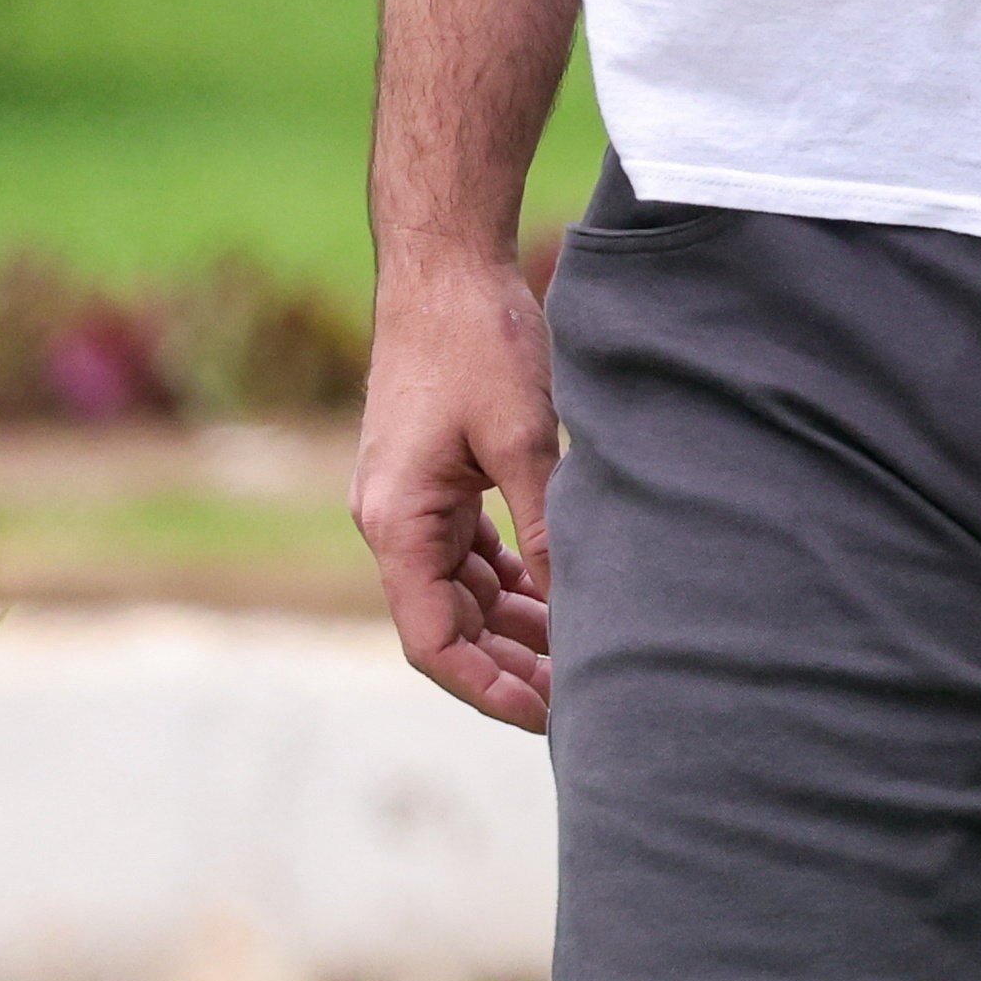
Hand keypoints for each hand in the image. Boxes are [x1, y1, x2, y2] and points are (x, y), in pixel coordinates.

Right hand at [355, 234, 557, 730]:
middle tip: (585, 697)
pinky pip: (473, 550)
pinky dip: (514, 577)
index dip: (487, 687)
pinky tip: (563, 594)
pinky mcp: (437, 476)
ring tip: (585, 655)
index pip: (432, 642)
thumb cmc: (476, 340)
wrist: (444, 263)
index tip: (547, 716)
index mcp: (397, 523)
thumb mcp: (520, 437)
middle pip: (449, 624)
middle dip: (511, 665)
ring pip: (464, 589)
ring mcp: (414, 500)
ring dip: (516, 623)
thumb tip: (572, 604)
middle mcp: (394, 521)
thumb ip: (543, 524)